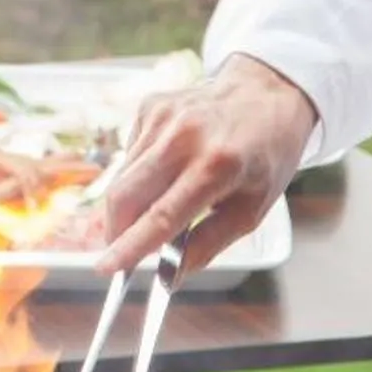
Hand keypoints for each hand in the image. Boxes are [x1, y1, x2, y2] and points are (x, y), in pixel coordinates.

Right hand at [98, 54, 318, 279]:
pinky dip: (140, 174)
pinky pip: (130, 155)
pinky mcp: (151, 106)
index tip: (104, 269)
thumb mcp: (251, 211)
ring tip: (162, 199)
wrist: (267, 94)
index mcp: (217, 166)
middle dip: (116, 231)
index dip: (129, 246)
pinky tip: (169, 167)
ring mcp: (164, 116)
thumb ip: (206, 246)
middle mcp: (185, 137)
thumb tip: (168, 278)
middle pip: (126, 195)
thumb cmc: (264, 157)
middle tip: (123, 251)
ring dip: (130, 203)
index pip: (161, 216)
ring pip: (122, 177)